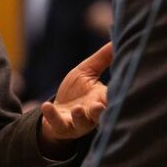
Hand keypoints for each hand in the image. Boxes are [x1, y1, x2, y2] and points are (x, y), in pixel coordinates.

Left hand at [38, 42, 112, 157]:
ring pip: (82, 122)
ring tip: (78, 109)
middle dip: (100, 111)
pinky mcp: (61, 126)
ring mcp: (77, 121)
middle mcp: (92, 113)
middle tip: (100, 106)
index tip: (119, 90)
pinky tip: (46, 105)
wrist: (57, 112)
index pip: (111, 97)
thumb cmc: (75, 92)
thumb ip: (102, 59)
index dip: (115, 95)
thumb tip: (116, 40)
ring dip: (80, 116)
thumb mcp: (86, 72)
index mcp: (101, 98)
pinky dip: (51, 115)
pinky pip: (57, 123)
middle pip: (100, 114)